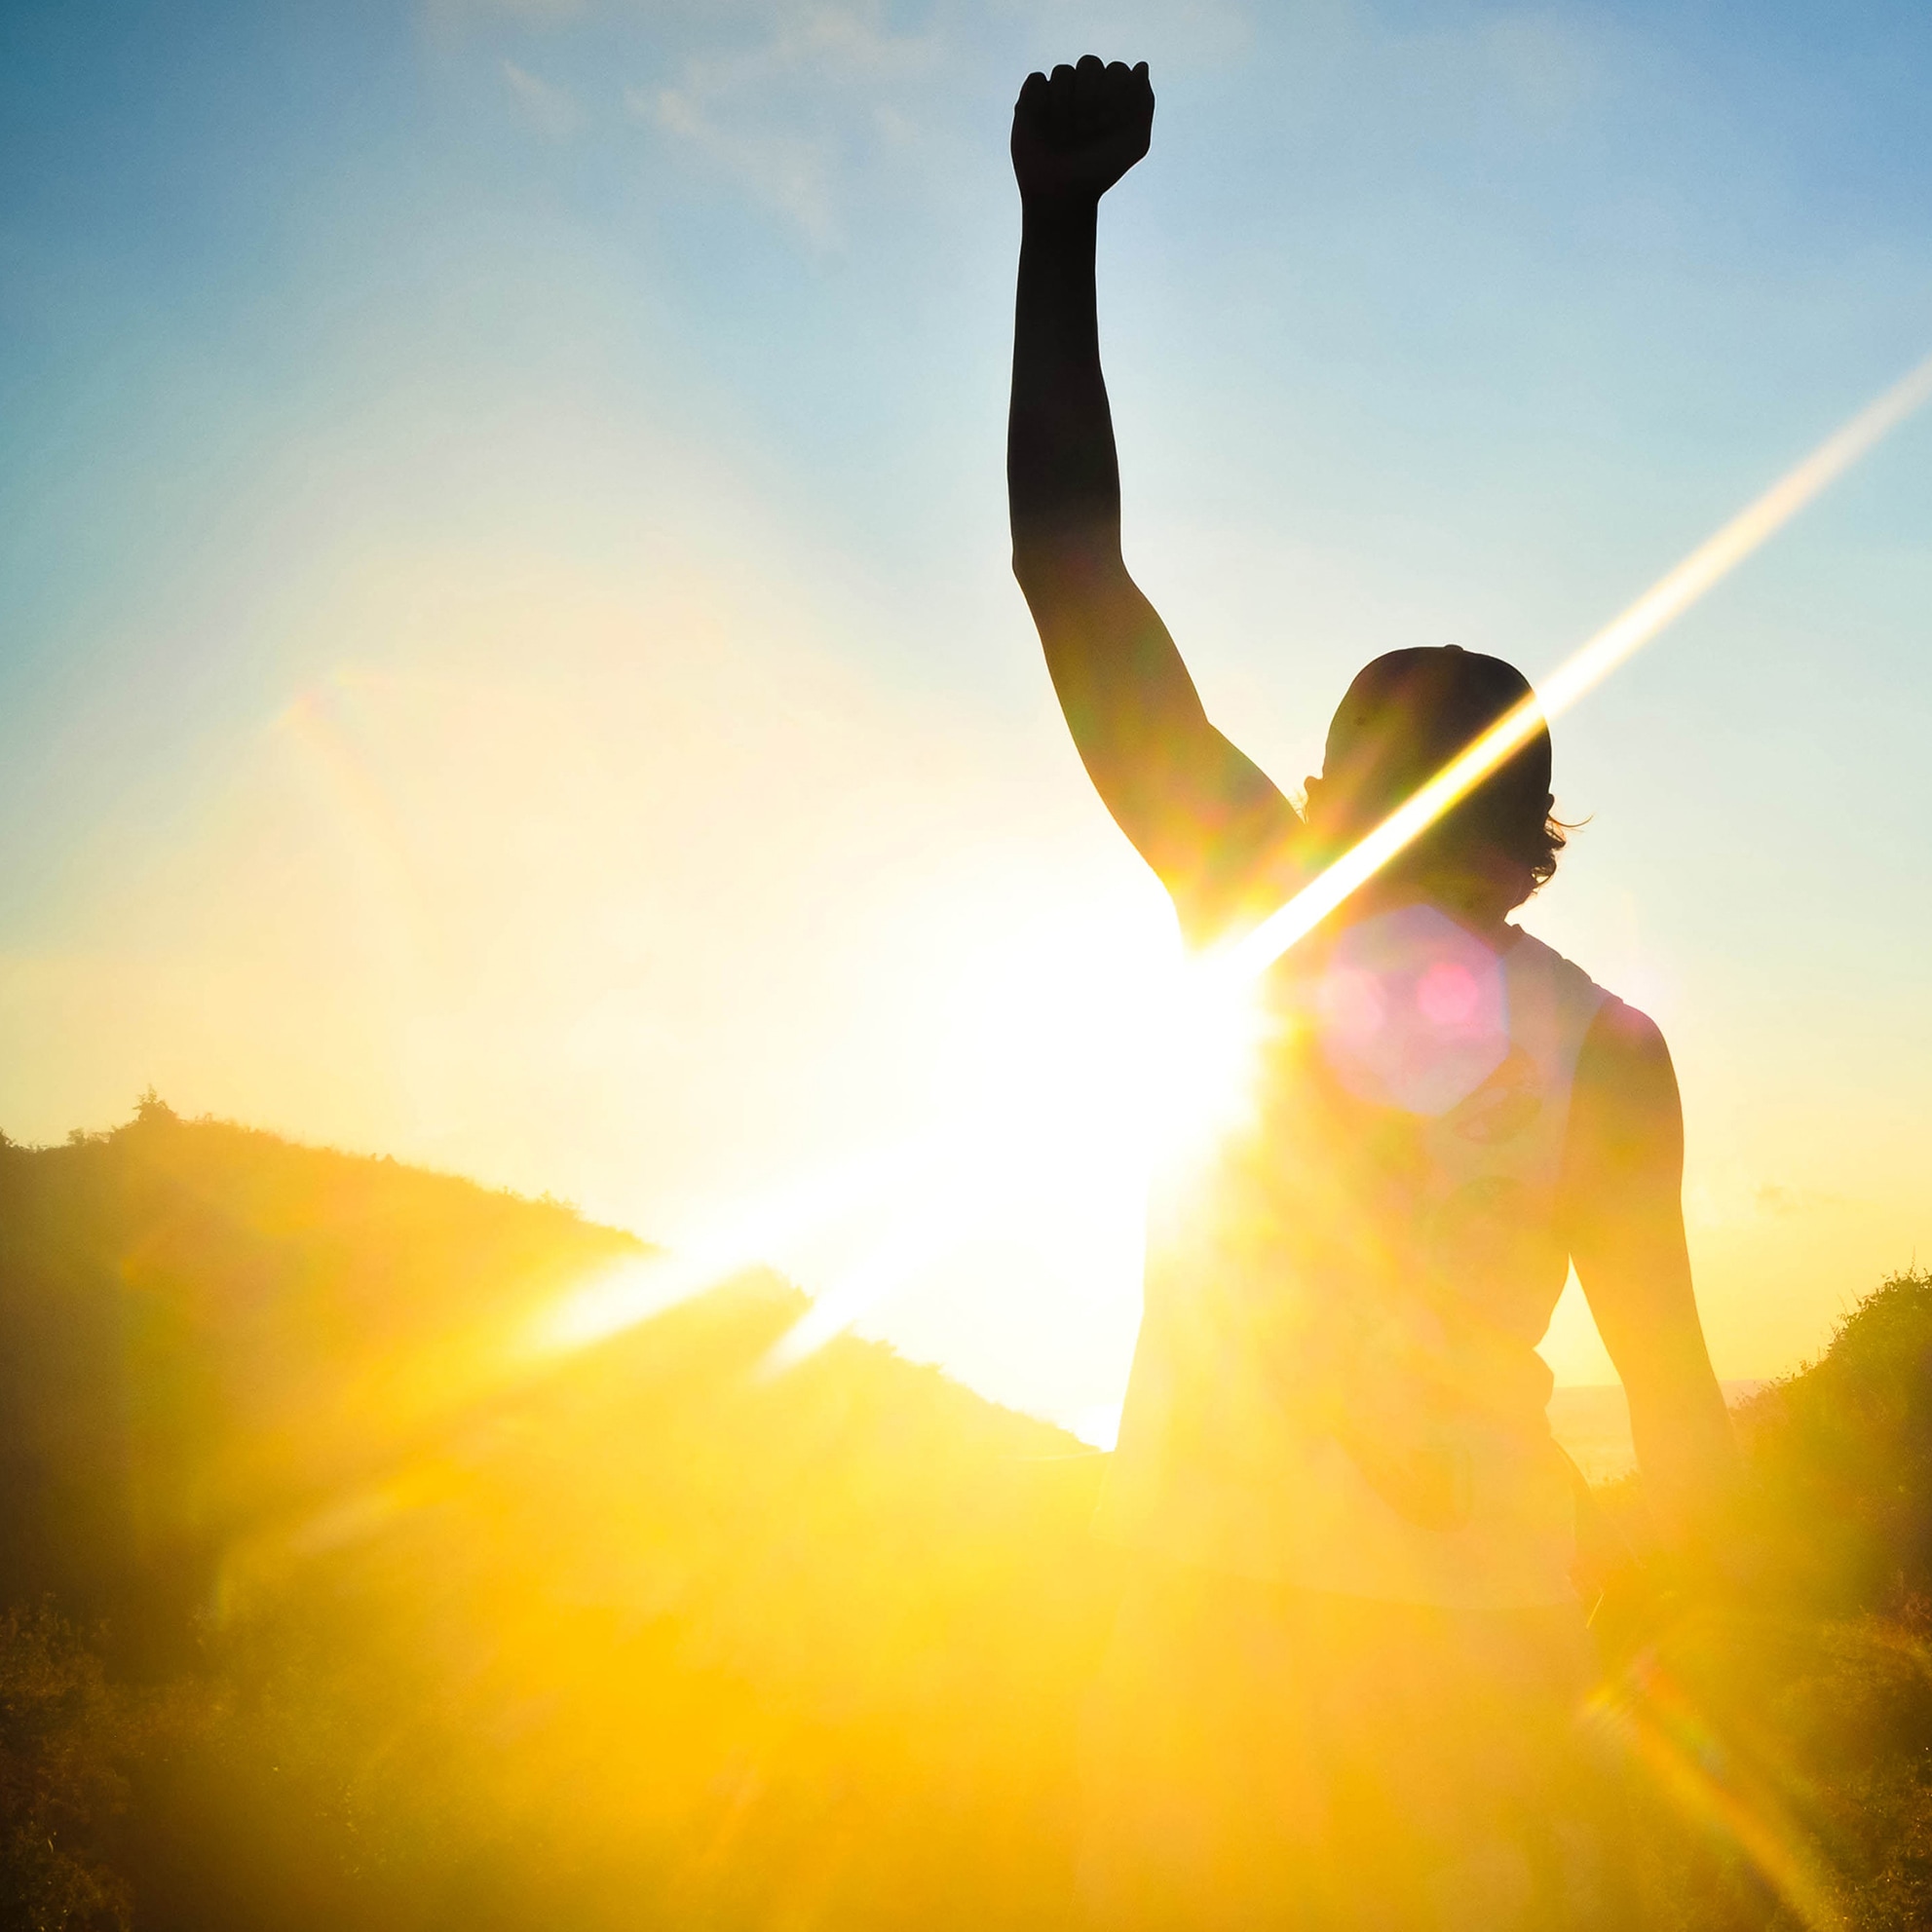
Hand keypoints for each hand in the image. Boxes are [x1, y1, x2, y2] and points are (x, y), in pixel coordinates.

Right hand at [1011, 56, 1152, 208]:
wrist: (1062, 194)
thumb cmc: (1099, 171)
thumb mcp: (1134, 143)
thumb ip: (1144, 103)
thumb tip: (1141, 66)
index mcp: (1109, 96)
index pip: (1115, 70)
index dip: (1113, 96)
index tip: (1109, 127)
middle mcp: (1083, 91)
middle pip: (1089, 63)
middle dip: (1089, 98)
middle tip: (1086, 131)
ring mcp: (1056, 94)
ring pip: (1063, 71)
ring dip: (1064, 106)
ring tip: (1063, 134)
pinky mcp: (1030, 100)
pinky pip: (1037, 80)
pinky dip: (1040, 101)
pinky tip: (1042, 125)